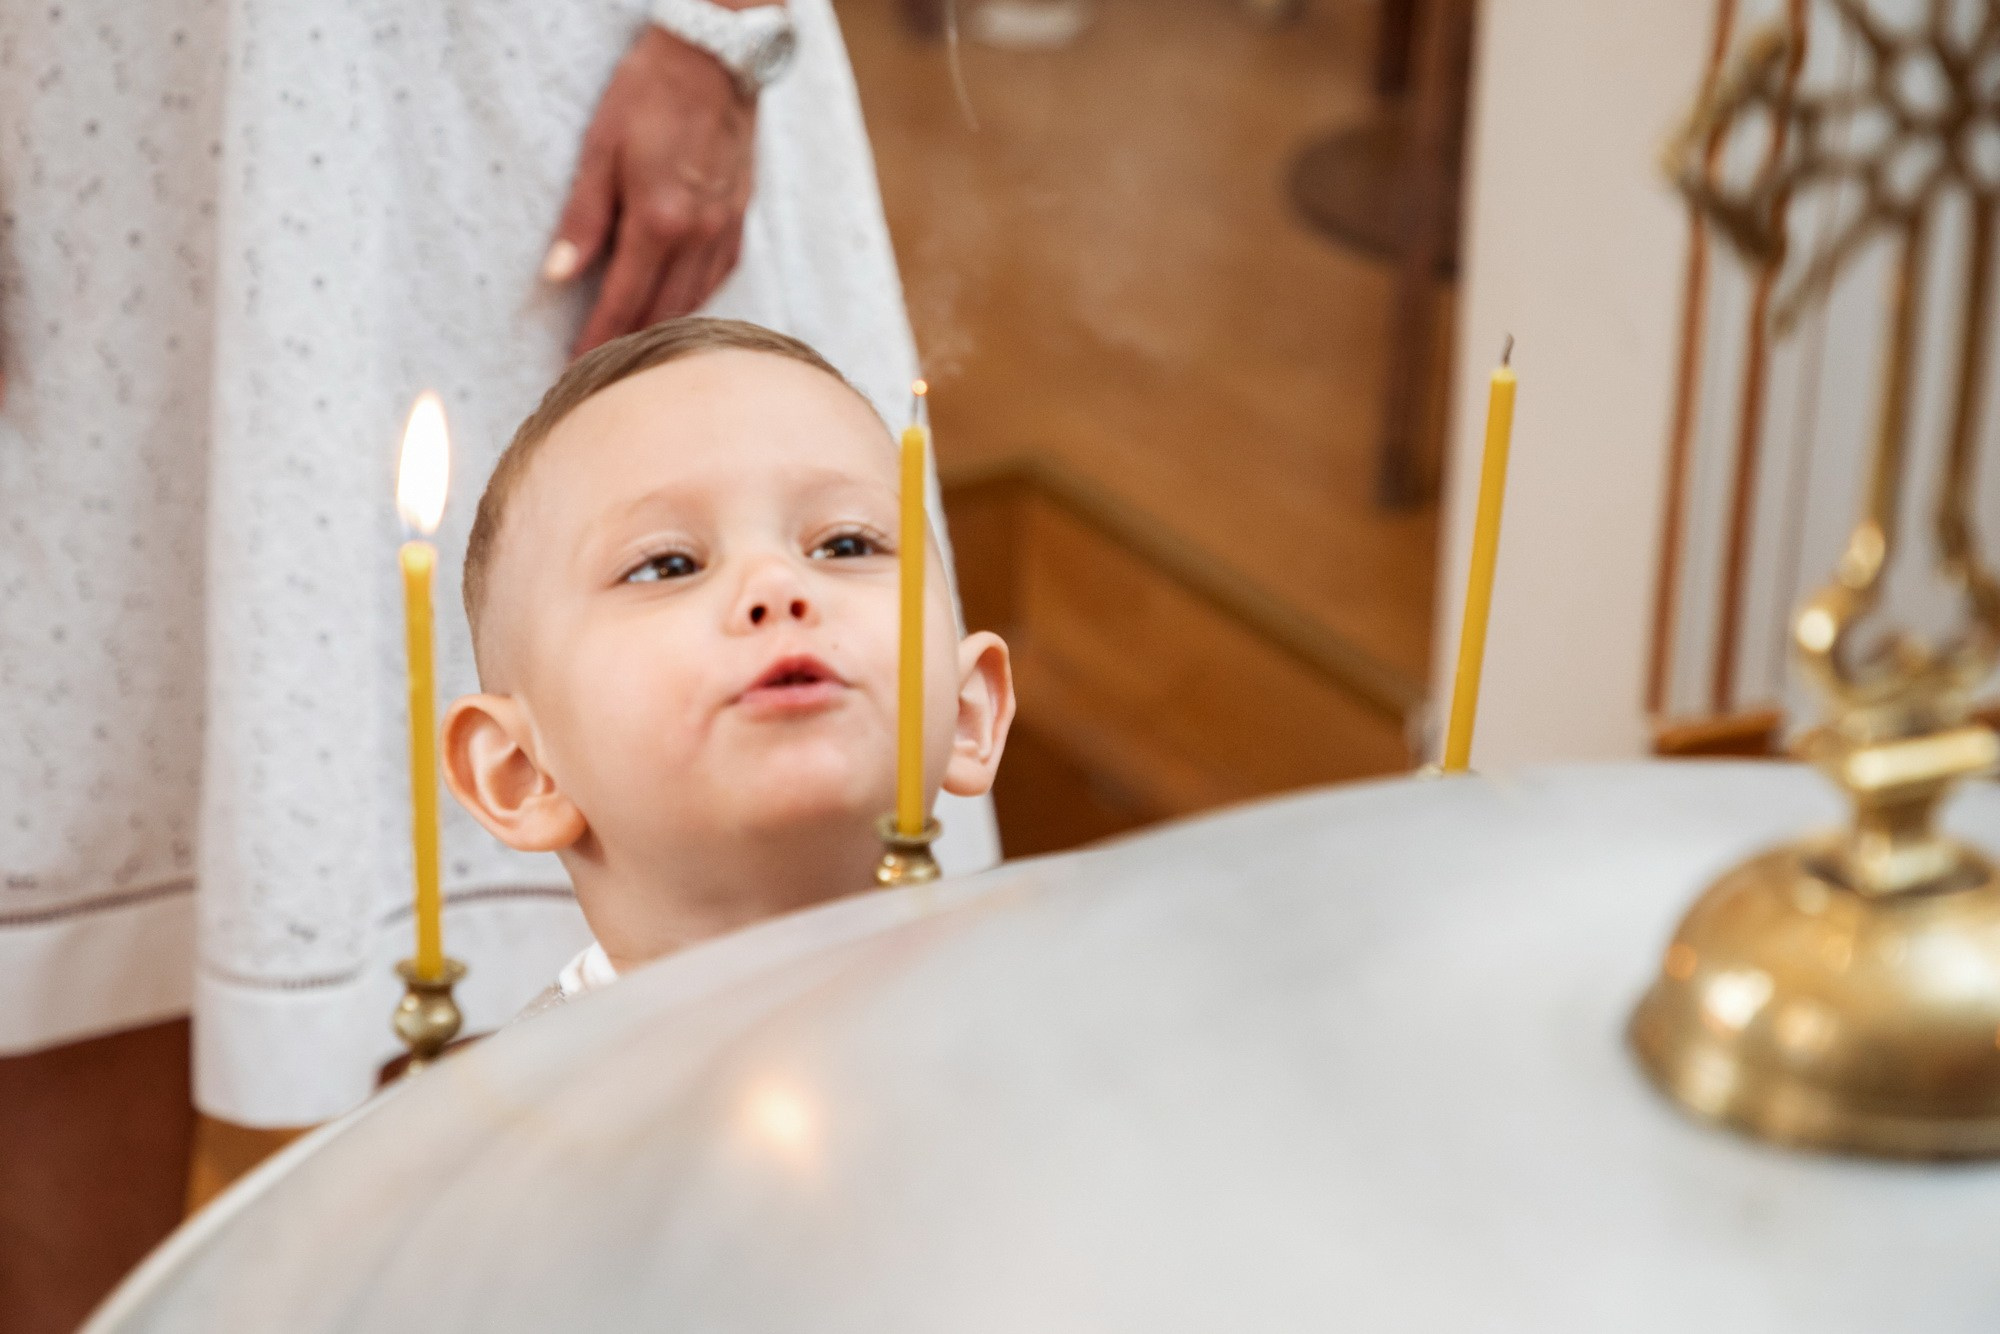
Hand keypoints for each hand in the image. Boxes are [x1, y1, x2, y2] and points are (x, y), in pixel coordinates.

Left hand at [546, 24, 757, 354]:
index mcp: (658, 222)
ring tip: (634, 352)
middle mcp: (697, 238)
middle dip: (628, 348)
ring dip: (663, 332)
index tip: (577, 371)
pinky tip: (675, 309)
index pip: (622, 303)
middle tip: (601, 374)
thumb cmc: (650, 94)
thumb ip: (582, 219)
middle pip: (660, 315)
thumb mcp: (601, 149)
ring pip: (692, 304)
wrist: (716, 60)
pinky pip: (714, 280)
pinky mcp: (739, 222)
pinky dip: (692, 303)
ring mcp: (723, 233)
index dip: (597, 342)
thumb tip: (556, 275)